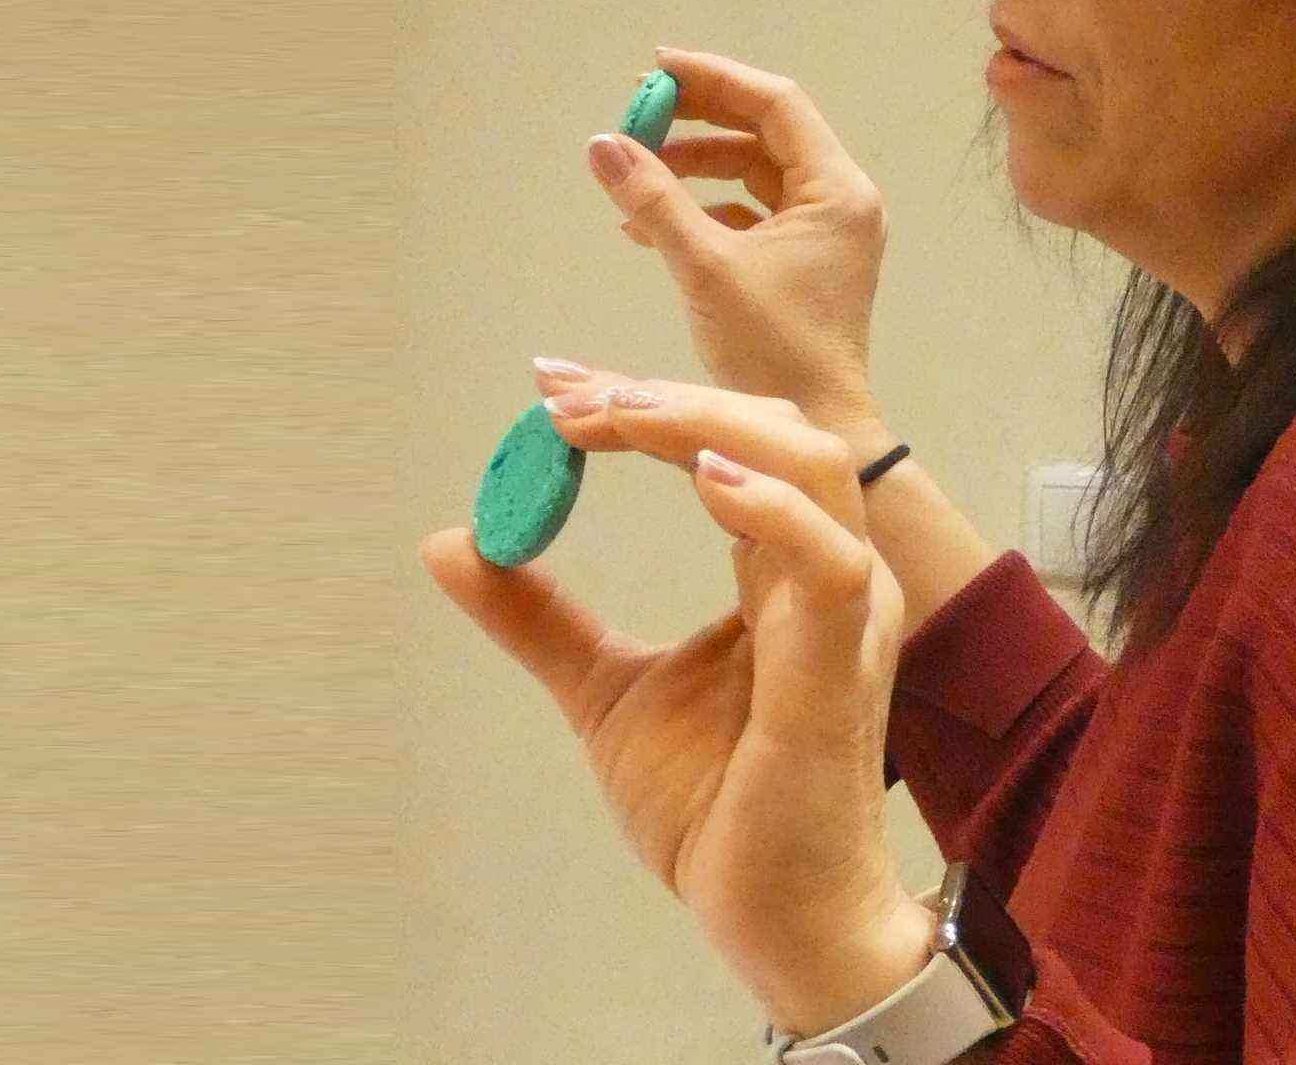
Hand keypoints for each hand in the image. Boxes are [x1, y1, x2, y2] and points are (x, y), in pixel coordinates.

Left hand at [421, 374, 934, 1037]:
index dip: (644, 401)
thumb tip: (451, 541)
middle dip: (666, 395)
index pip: (728, 444)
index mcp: (780, 569)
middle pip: (771, 430)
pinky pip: (826, 562)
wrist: (772, 912)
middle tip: (564, 393)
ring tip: (617, 415)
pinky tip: (701, 478)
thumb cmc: (719, 805)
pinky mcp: (839, 666)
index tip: (552, 384)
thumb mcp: (603, 690)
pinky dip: (770, 507)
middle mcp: (827, 573)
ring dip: (708, 424)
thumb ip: (539, 616)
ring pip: (808, 467)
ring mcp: (844, 613)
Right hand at [590, 49, 886, 428]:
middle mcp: (840, 200)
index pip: (776, 103)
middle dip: (698, 121)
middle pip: (765, 132)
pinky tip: (648, 225)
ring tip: (633, 172)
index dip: (713, 79)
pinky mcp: (803, 260)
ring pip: (754, 172)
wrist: (816, 427)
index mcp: (837, 190)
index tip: (655, 68)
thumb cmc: (772, 350)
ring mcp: (825, 231)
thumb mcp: (706, 268)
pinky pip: (751, 212)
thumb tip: (602, 144)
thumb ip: (653, 200)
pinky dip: (704, 209)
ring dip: (693, 168)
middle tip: (636, 113)